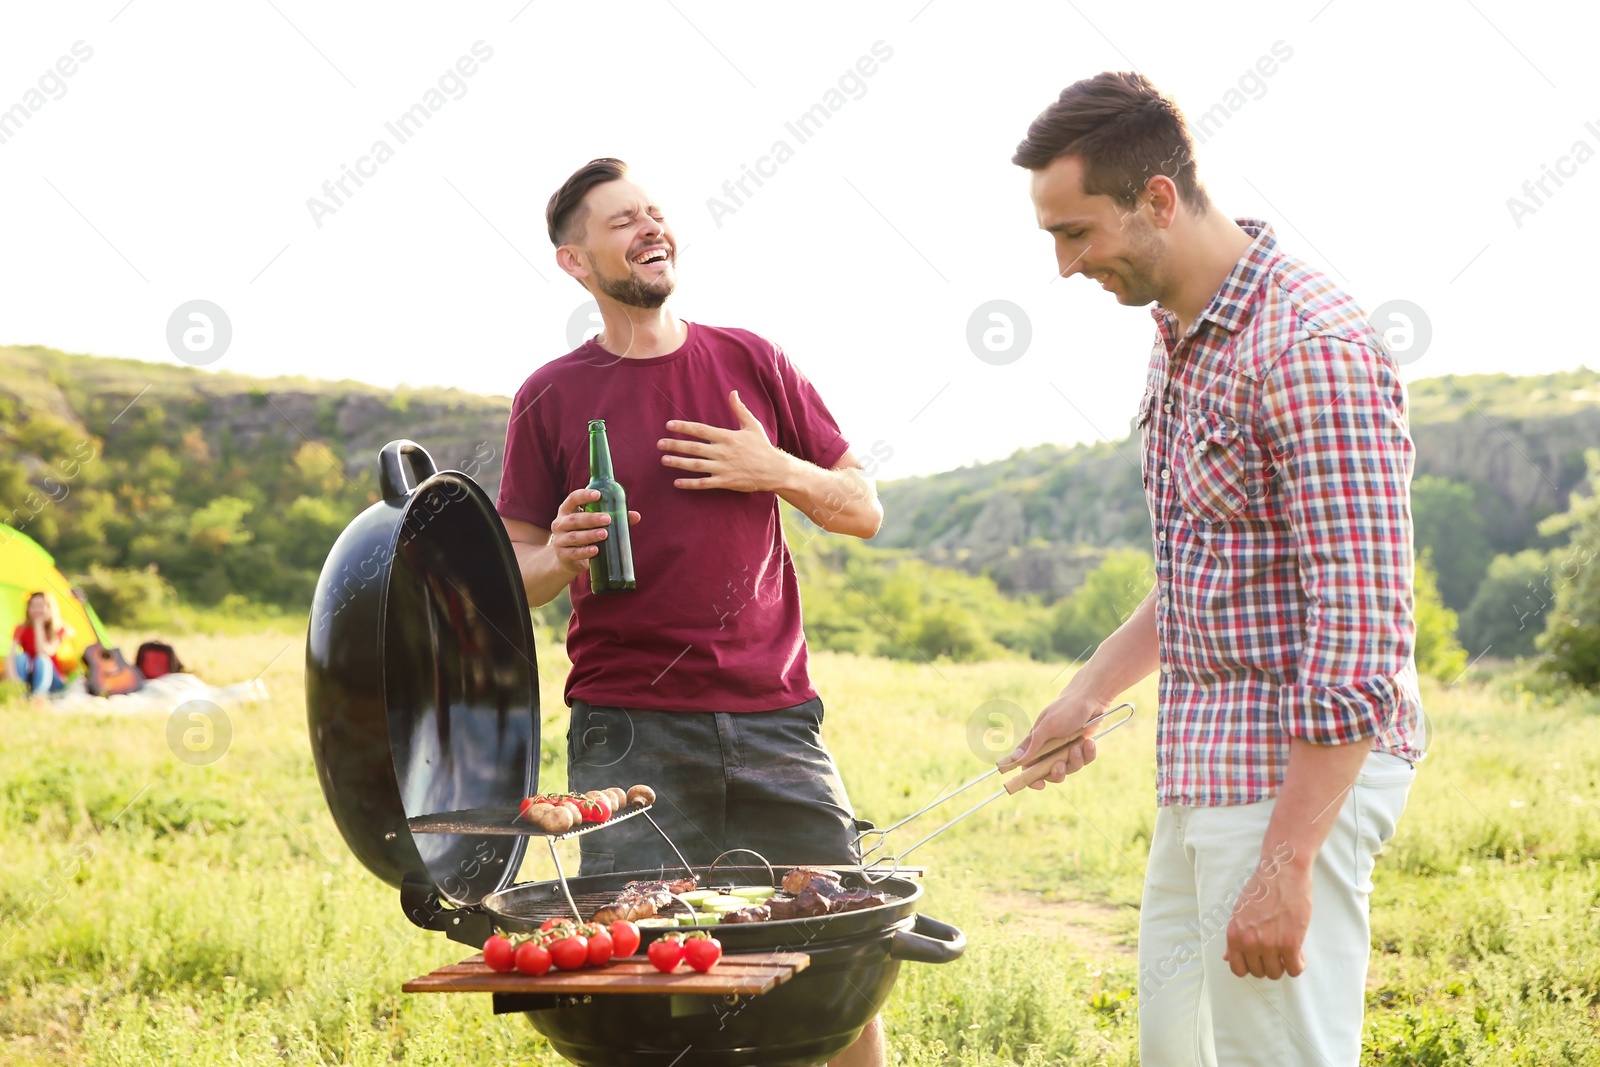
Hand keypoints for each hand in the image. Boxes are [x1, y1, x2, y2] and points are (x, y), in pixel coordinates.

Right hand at [548, 488, 639, 575]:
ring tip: (604, 534)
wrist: (566, 558)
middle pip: (574, 519)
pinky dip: (585, 552)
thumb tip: (636, 516)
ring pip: (575, 537)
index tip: (598, 494)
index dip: (584, 495)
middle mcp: (560, 524)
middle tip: (607, 519)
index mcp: (567, 510)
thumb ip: (613, 518)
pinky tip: (596, 550)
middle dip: (591, 519)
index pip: (573, 498)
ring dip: (590, 535)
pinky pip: (574, 553)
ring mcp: (560, 540)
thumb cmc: (583, 533)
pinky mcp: (563, 555)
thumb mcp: (592, 524)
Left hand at [659, 391, 793, 491]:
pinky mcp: (726, 482)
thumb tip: (733, 392)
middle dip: (675, 444)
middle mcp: (723, 452)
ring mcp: (723, 468)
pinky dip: (690, 484)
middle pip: (694, 447)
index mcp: (727, 437)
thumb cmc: (762, 447)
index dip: (684, 427)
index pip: (701, 430)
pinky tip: (677, 483)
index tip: (669, 425)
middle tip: (659, 443)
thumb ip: (739, 409)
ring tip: (664, 460)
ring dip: (678, 462)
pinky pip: (704, 483)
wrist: (775, 470)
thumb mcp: (752, 425)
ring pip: (696, 465)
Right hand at [1004, 688, 1106, 788]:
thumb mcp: (1048, 726)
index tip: (1039, 784)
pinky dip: (1088, 754)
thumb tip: (1016, 759)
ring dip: (1075, 760)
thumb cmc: (1065, 709)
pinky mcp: (1082, 749)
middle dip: (1057, 772)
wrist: (1090, 699)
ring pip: (1069, 769)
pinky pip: (1085, 761)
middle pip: (1050, 773)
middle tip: (1061, 764)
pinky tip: (1089, 742)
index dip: (1031, 778)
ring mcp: (1066, 750)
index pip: (1029, 766)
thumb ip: (1033, 743)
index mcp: (1037, 744)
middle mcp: (1050, 749)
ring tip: (1079, 746)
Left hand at [1224, 851, 1311, 979]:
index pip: (1237, 968)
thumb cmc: (1262, 888)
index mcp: (1234, 934)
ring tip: (1287, 951)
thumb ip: (1235, 937)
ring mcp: (1270, 944)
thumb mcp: (1239, 911)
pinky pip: (1295, 969)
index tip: (1259, 960)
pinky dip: (1298, 964)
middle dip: (1268, 964)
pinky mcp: (1290, 944)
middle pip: (1259, 972)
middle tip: (1276, 952)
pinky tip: (1298, 953)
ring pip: (1277, 973)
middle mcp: (1249, 942)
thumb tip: (1227, 956)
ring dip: (1283, 965)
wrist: (1283, 873)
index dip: (1250, 967)